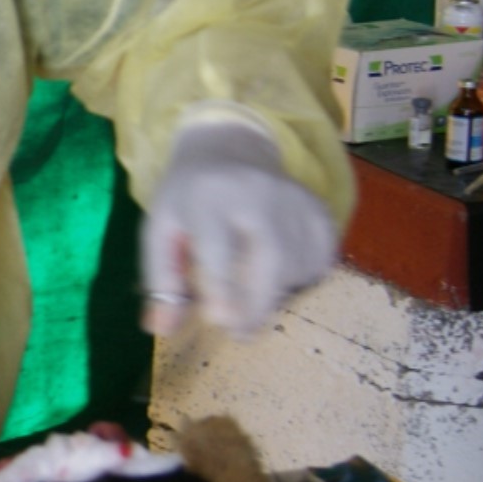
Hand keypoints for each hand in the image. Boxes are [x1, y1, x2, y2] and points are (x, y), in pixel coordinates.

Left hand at [141, 122, 337, 337]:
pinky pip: (321, 256)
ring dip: (277, 292)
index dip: (222, 287)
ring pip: (298, 263)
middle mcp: (257, 193)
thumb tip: (162, 329)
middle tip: (242, 333)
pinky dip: (304, 277)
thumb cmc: (188, 198)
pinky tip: (280, 274)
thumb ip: (162, 279)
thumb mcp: (161, 229)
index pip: (219, 247)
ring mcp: (294, 199)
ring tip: (253, 292)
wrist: (230, 148)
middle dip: (259, 303)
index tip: (221, 321)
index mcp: (208, 197)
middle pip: (272, 257)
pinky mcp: (318, 207)